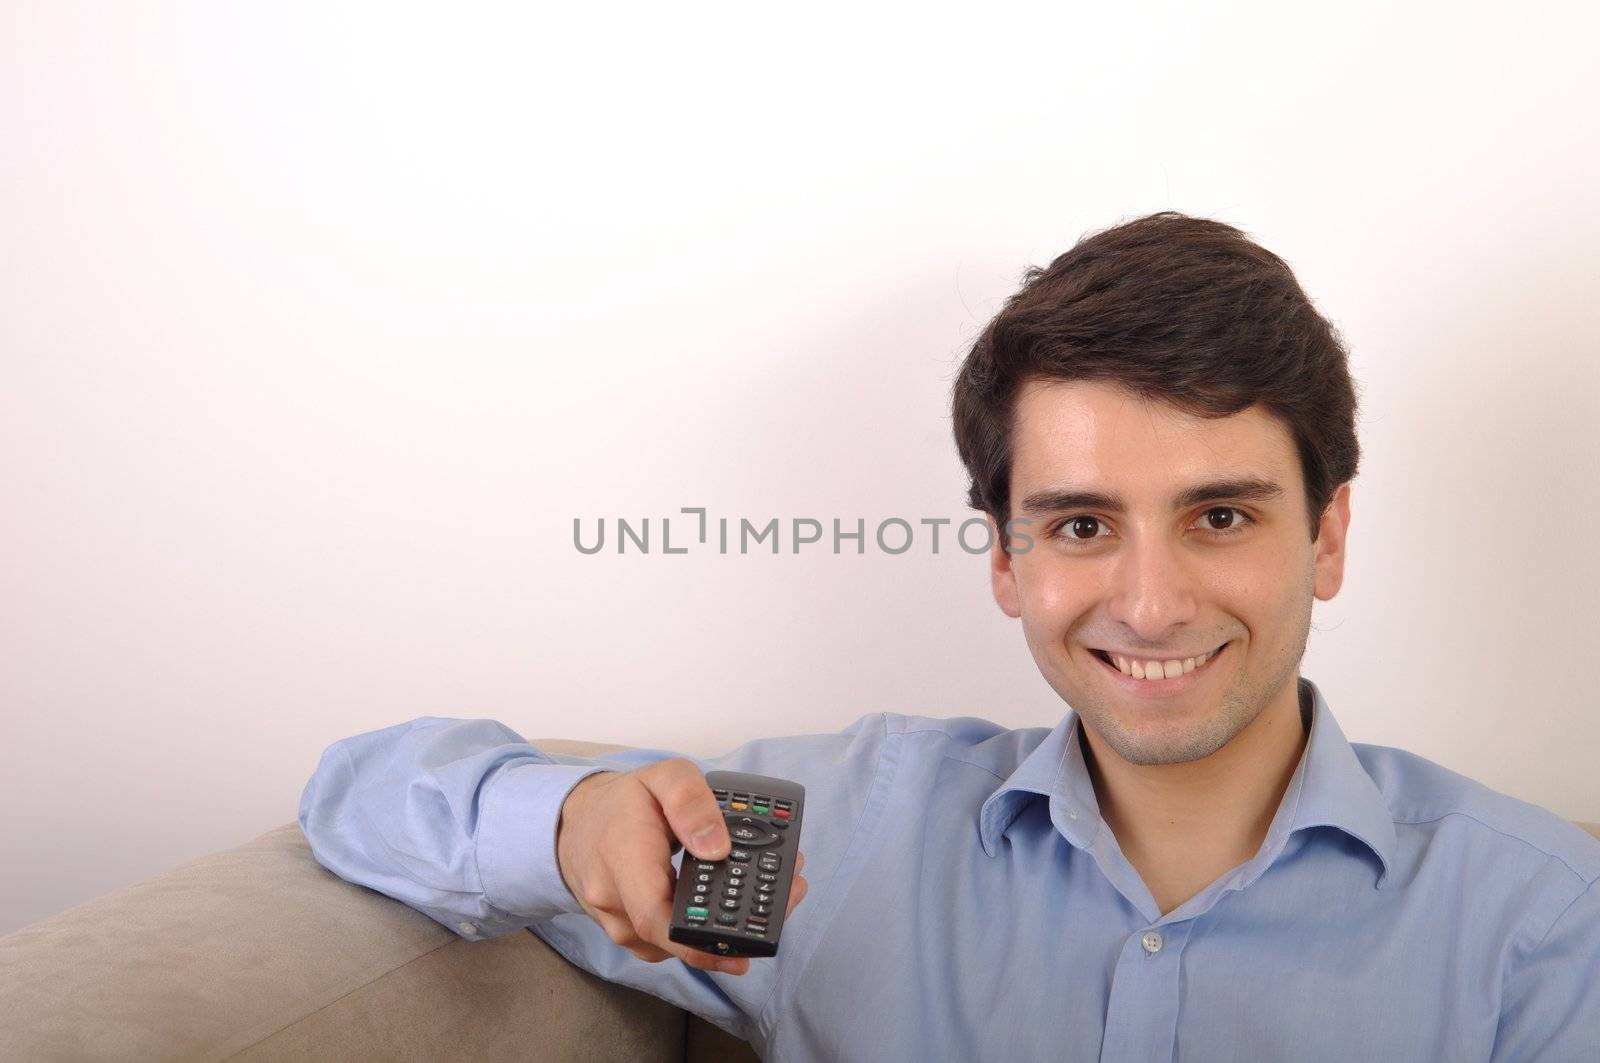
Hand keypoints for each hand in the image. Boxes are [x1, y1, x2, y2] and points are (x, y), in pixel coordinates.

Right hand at [555, 759, 807, 975]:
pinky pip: (671, 942)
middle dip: (736, 929)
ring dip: (725, 930)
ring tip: (774, 895)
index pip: (654, 918)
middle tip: (788, 896)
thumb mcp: (660, 776)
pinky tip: (735, 908)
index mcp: (621, 860)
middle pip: (676, 939)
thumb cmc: (621, 801)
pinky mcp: (632, 934)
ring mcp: (621, 924)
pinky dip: (705, 930)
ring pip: (677, 945)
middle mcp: (616, 902)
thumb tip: (718, 847)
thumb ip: (690, 801)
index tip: (742, 941)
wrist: (576, 823)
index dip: (699, 940)